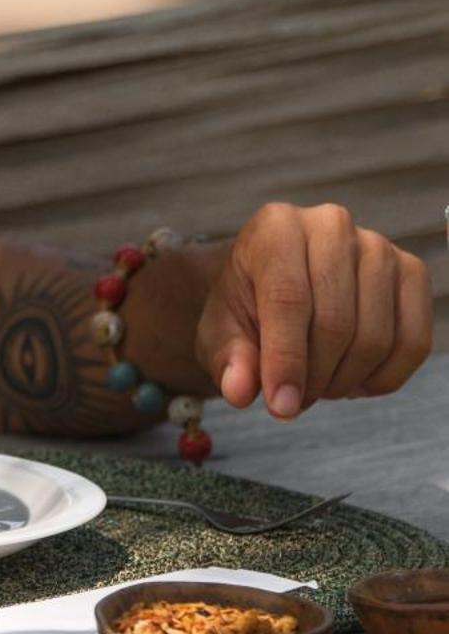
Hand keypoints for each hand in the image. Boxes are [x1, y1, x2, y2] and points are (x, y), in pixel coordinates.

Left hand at [195, 204, 431, 418]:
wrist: (279, 284)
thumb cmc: (247, 306)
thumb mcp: (221, 333)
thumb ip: (229, 361)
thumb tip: (241, 391)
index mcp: (276, 229)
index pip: (289, 301)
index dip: (286, 362)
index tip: (281, 407)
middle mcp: (332, 226)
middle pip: (336, 324)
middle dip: (314, 379)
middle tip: (294, 400)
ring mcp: (378, 246)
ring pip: (375, 338)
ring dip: (345, 381)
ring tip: (318, 384)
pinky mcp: (411, 273)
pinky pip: (412, 343)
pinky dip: (383, 378)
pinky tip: (353, 378)